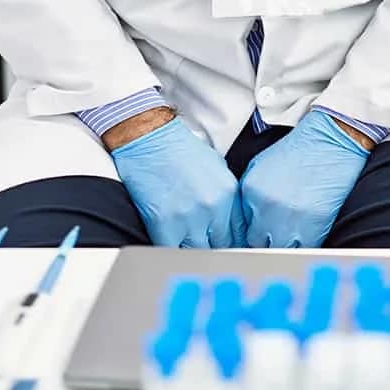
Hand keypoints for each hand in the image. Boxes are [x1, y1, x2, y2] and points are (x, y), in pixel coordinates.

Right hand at [109, 114, 241, 247]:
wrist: (149, 137)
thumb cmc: (178, 149)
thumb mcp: (217, 166)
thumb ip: (226, 195)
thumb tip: (229, 219)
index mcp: (228, 192)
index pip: (241, 233)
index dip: (234, 243)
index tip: (227, 246)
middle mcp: (213, 206)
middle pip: (222, 246)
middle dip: (215, 248)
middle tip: (207, 247)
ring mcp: (189, 217)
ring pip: (199, 252)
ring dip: (194, 251)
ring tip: (188, 247)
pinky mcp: (164, 223)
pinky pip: (173, 251)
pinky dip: (173, 252)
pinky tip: (172, 246)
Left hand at [238, 110, 371, 248]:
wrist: (331, 142)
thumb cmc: (299, 151)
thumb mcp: (261, 165)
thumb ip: (249, 193)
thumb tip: (247, 219)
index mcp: (250, 191)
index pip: (241, 227)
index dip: (251, 231)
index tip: (258, 234)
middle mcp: (266, 207)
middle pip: (256, 243)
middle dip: (264, 241)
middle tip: (273, 237)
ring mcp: (290, 219)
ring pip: (278, 251)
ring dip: (283, 246)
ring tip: (289, 238)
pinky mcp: (313, 227)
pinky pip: (302, 250)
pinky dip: (302, 246)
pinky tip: (304, 236)